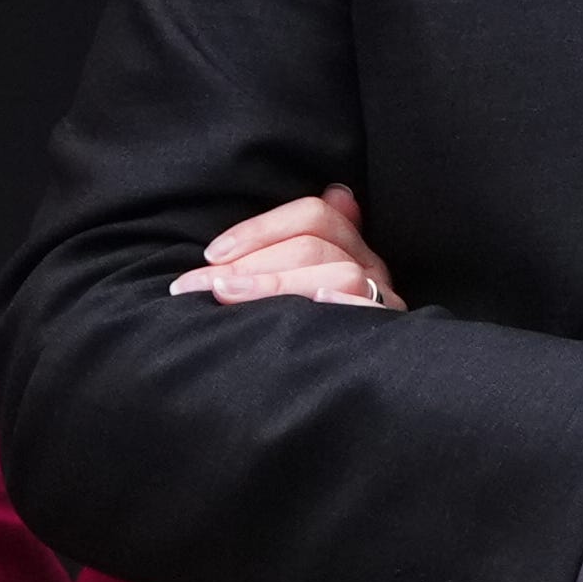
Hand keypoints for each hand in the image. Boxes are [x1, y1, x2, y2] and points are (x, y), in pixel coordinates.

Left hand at [169, 183, 404, 310]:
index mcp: (350, 247)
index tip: (211, 254)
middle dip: (248, 264)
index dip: (258, 229)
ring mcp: (381, 300)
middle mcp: (371, 267)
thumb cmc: (305, 325)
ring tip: (227, 297)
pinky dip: (343, 302)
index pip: (313, 215)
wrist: (351, 388)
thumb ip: (297, 242)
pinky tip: (313, 304)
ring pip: (338, 273)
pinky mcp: (384, 333)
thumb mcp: (298, 278)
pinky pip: (370, 309)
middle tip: (198, 286)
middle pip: (313, 246)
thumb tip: (335, 192)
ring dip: (275, 283)